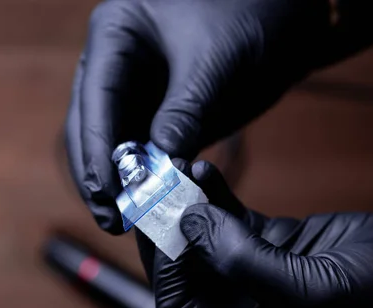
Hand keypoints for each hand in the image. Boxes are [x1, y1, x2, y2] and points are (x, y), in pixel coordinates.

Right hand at [65, 0, 334, 233]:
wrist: (280, 23)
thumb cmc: (245, 18)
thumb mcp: (213, 61)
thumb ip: (185, 111)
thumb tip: (163, 165)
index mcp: (116, 35)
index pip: (95, 97)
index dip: (96, 147)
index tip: (105, 190)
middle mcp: (115, 67)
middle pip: (92, 127)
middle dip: (99, 174)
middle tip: (111, 218)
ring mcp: (135, 95)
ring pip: (115, 147)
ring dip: (120, 185)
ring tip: (126, 223)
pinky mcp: (158, 118)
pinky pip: (145, 155)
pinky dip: (147, 181)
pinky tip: (150, 207)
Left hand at [136, 160, 372, 307]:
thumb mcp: (312, 291)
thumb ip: (242, 262)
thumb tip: (188, 224)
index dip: (166, 264)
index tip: (161, 218)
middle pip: (190, 272)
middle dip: (172, 230)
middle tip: (157, 186)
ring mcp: (262, 279)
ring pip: (210, 242)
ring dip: (192, 207)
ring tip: (178, 170)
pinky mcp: (280, 248)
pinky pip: (237, 224)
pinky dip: (219, 199)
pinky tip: (204, 172)